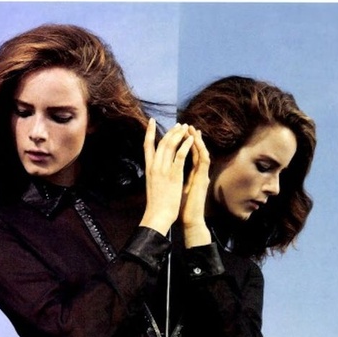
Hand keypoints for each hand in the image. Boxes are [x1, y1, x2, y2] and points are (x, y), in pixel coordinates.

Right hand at [139, 119, 193, 235]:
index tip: (151, 121)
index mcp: (148, 169)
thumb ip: (154, 174)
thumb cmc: (156, 205)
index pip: (146, 146)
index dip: (148, 132)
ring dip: (178, 134)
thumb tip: (155, 168)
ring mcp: (163, 170)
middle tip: (179, 124)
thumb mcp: (152, 185)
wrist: (158, 215)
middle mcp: (154, 167)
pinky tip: (191, 139)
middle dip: (170, 131)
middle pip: (161, 143)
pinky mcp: (174, 175)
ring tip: (186, 127)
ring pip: (170, 146)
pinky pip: (180, 155)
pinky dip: (186, 145)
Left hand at [181, 127, 211, 246]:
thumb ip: (171, 179)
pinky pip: (204, 160)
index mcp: (188, 174)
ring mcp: (201, 175)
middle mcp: (196, 173)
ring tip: (191, 129)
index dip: (182, 143)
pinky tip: (196, 141)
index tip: (176, 133)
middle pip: (194, 151)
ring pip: (201, 152)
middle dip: (188, 137)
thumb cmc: (180, 208)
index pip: (185, 155)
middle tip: (184, 125)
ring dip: (196, 140)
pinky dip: (200, 150)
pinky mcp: (203, 179)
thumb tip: (162, 174)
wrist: (189, 220)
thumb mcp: (174, 189)